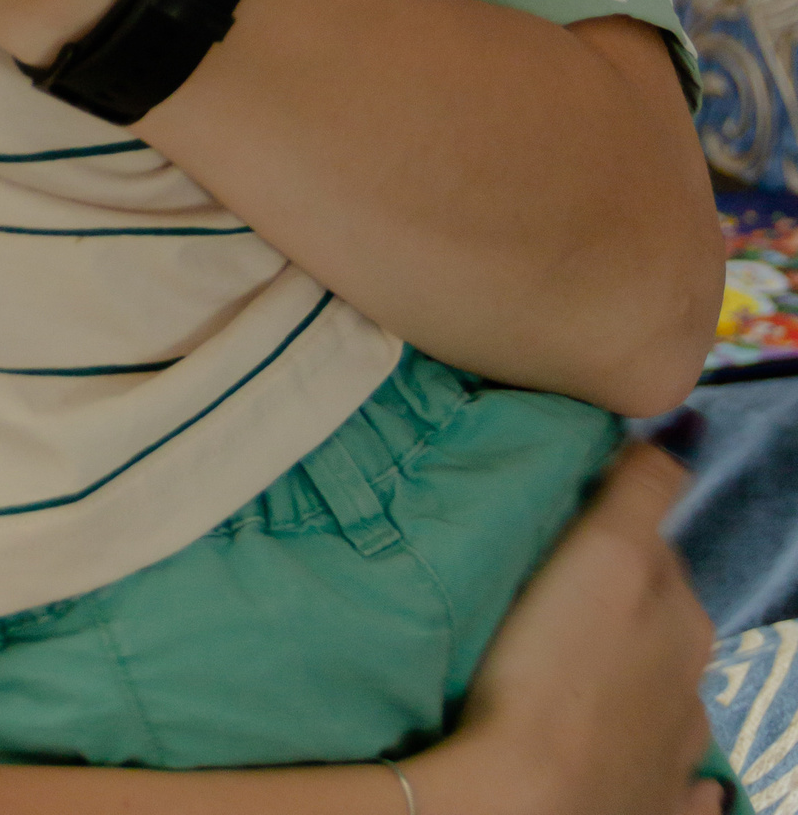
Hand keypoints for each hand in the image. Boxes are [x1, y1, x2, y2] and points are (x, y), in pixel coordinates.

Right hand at [420, 443, 721, 814]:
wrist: (526, 799)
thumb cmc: (555, 667)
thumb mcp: (606, 553)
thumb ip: (642, 491)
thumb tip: (674, 441)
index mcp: (686, 622)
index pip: (655, 551)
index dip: (609, 538)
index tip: (562, 540)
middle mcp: (693, 689)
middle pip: (660, 626)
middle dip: (626, 611)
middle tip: (556, 603)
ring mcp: (676, 759)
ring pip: (664, 701)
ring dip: (639, 686)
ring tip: (579, 679)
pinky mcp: (650, 809)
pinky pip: (678, 787)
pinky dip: (673, 773)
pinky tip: (645, 762)